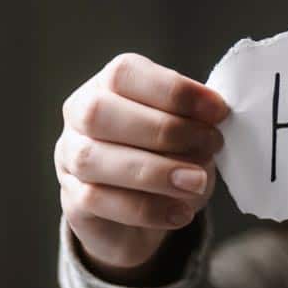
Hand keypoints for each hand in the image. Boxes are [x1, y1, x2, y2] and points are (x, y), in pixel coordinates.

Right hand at [55, 53, 228, 279]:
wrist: (150, 214)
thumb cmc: (173, 159)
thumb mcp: (191, 135)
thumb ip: (197, 123)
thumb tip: (213, 122)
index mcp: (110, 85)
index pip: (126, 73)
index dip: (174, 91)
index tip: (217, 111)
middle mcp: (81, 116)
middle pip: (100, 112)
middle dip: (164, 130)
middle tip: (210, 146)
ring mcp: (69, 158)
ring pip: (93, 158)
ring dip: (154, 171)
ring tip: (196, 183)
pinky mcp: (72, 200)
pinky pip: (97, 202)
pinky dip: (145, 209)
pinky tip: (179, 213)